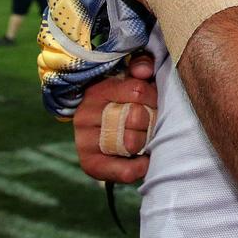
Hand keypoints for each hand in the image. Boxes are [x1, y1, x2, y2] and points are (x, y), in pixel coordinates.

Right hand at [73, 58, 157, 183]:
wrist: (101, 131)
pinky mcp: (90, 164)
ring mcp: (84, 140)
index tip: (153, 102)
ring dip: (145, 142)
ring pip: (131, 142)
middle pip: (136, 117)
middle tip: (150, 123)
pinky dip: (139, 167)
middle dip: (151, 121)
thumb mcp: (131, 79)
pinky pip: (123, 170)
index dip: (153, 98)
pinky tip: (143, 159)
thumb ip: (141, 66)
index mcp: (98, 90)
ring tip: (144, 138)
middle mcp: (85, 115)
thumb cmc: (124, 101)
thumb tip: (144, 71)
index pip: (138, 91)